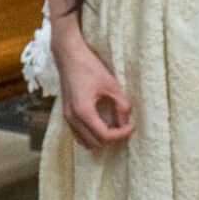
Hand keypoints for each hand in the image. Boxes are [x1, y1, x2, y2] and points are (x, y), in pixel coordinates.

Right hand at [50, 24, 132, 148]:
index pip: (105, 136)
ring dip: (100, 138)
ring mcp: (67, 117)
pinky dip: (91, 134)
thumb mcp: (111, 85)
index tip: (132, 126)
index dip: (121, 134)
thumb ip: (122, 105)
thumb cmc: (89, 67)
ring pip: (85, 142)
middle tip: (124, 126)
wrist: (69, 56)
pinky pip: (78, 134)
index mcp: (83, 111)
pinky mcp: (66, 114)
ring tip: (113, 126)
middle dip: (111, 138)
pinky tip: (102, 123)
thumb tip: (126, 121)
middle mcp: (72, 118)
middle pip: (95, 143)